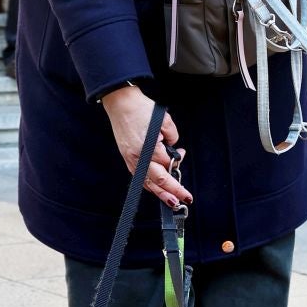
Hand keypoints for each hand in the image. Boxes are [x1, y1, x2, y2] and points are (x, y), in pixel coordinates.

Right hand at [101, 87, 191, 207]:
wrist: (121, 104)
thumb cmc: (141, 110)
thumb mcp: (165, 120)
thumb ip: (173, 137)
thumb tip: (175, 149)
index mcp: (149, 149)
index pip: (168, 164)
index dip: (178, 161)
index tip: (182, 153)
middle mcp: (139, 158)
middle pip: (158, 181)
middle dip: (173, 192)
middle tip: (185, 199)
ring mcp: (132, 161)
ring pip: (148, 183)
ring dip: (161, 194)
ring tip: (172, 202)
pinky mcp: (128, 159)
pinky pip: (140, 178)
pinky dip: (150, 186)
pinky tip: (156, 189)